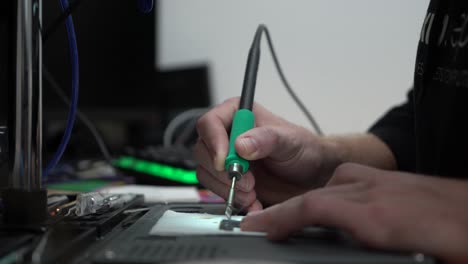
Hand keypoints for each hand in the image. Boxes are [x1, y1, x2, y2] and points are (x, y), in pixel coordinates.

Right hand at [194, 97, 337, 210]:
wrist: (312, 175)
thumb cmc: (303, 149)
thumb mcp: (289, 140)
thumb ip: (266, 139)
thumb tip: (240, 144)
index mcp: (238, 114)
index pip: (210, 123)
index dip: (213, 142)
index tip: (225, 162)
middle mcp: (227, 135)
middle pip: (203, 150)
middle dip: (223, 171)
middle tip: (247, 182)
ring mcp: (226, 159)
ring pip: (207, 172)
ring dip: (228, 187)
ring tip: (252, 193)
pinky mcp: (229, 180)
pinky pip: (217, 190)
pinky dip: (233, 199)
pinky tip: (253, 202)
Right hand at [241, 163, 467, 262]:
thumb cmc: (457, 237)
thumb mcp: (405, 258)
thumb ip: (361, 245)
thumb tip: (334, 244)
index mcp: (376, 217)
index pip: (313, 208)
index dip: (280, 218)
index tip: (258, 227)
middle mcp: (374, 192)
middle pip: (315, 196)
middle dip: (283, 212)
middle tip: (259, 226)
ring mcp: (382, 182)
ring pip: (329, 186)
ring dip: (305, 203)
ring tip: (287, 220)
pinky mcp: (389, 181)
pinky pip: (348, 182)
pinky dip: (328, 195)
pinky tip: (327, 206)